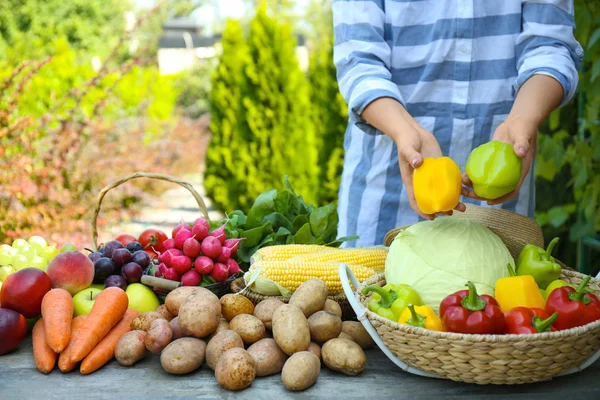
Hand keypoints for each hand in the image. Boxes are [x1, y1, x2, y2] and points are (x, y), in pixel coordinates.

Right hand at [360, 97, 465, 218]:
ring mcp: (433, 176)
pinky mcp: (440, 169)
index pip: (415, 200)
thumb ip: (411, 156)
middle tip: (450, 213)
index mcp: (412, 181)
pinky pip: (449, 181)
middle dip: (441, 209)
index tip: (431, 217)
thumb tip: (418, 162)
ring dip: (452, 201)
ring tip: (463, 208)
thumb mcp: (407, 148)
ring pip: (443, 193)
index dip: (422, 210)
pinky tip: (466, 192)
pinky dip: (458, 187)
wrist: (414, 133)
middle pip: (431, 200)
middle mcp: (423, 182)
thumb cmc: (407, 141)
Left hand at [462, 115, 537, 204]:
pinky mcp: (493, 159)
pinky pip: (483, 170)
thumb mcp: (523, 136)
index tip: (488, 202)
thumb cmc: (524, 128)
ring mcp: (501, 166)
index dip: (502, 198)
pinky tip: (464, 174)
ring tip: (463, 185)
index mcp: (520, 171)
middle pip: (496, 189)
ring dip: (476, 185)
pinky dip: (475, 174)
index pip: (512, 190)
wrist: (518, 120)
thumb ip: (522, 145)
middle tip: (470, 195)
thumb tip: (521, 153)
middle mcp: (510, 171)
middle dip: (483, 194)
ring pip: (488, 181)